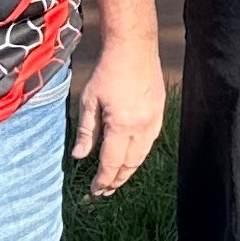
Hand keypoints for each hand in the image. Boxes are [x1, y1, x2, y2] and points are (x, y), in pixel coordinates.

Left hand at [73, 36, 167, 192]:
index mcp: (122, 126)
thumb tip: (80, 156)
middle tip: (103, 192)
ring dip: (128, 171)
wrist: (134, 48)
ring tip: (116, 180)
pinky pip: (149, 143)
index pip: (111, 164)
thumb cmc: (108, 72)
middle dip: (115, 181)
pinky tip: (130, 157)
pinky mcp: (159, 113)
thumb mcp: (89, 101)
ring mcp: (154, 121)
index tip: (94, 192)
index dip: (102, 181)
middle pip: (129, 165)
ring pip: (141, 156)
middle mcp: (141, 128)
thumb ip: (87, 131)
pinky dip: (138, 155)